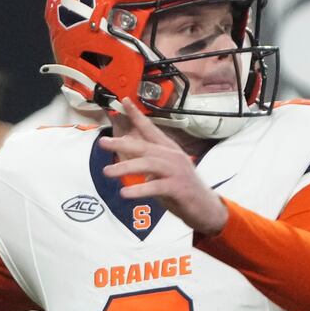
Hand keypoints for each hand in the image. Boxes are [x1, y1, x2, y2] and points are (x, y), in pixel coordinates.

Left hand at [99, 99, 227, 235]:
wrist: (206, 209)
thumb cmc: (183, 190)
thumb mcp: (163, 173)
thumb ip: (147, 162)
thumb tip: (126, 150)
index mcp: (170, 150)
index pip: (151, 129)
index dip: (137, 115)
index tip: (124, 101)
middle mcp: (173, 157)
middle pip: (145, 146)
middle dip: (122, 143)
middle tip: (103, 142)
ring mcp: (177, 171)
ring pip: (148, 164)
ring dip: (126, 167)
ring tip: (107, 171)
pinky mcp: (178, 188)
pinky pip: (155, 187)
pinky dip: (139, 189)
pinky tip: (125, 192)